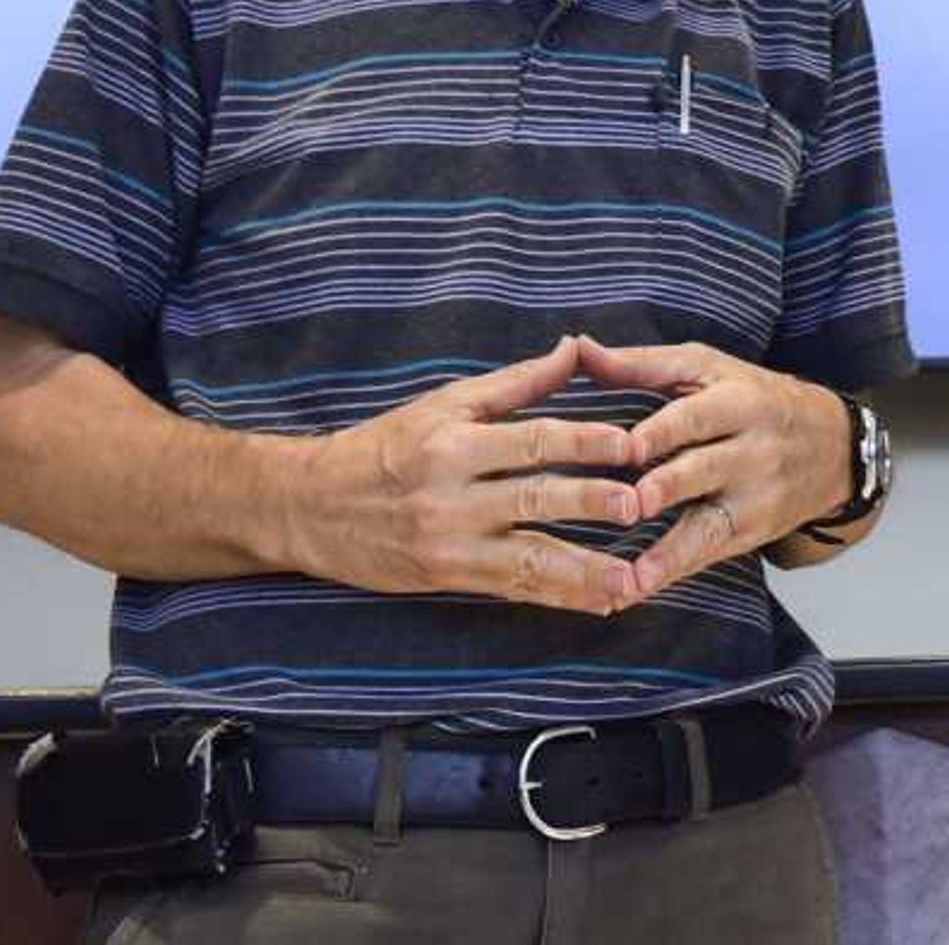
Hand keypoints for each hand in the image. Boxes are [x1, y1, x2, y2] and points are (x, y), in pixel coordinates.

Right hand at [281, 335, 650, 616]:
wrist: (308, 506)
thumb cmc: (384, 446)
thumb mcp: (444, 403)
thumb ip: (516, 382)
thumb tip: (576, 347)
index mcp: (453, 443)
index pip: (528, 441)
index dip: (581, 441)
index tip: (628, 443)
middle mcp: (451, 496)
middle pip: (533, 499)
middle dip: (590, 503)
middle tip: (640, 505)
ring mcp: (448, 544)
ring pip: (528, 557)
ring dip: (585, 571)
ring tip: (634, 579)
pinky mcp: (446, 579)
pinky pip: (512, 588)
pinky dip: (558, 596)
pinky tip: (598, 601)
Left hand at [576, 336, 851, 599]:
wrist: (833, 445)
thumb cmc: (752, 396)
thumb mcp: (707, 369)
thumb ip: (639, 364)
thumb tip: (577, 346)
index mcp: (736, 399)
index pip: (697, 414)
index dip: (663, 431)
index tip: (627, 447)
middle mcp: (751, 448)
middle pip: (705, 468)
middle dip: (669, 487)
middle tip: (631, 504)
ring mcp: (754, 494)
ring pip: (710, 522)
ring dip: (671, 550)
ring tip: (635, 575)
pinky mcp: (750, 531)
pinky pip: (709, 553)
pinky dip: (674, 572)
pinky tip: (640, 589)